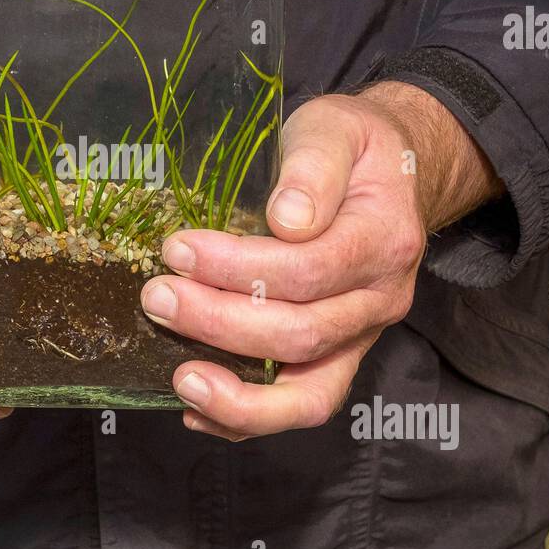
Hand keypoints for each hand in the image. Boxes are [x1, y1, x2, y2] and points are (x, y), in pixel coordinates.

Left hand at [140, 81, 501, 439]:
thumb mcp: (335, 130)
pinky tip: (196, 407)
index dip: (238, 268)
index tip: (178, 249)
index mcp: (385, 241)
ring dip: (237, 395)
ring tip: (179, 378)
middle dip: (220, 324)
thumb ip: (313, 168)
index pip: (309, 270)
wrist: (391, 174)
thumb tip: (288, 218)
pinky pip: (300, 405)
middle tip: (157, 297)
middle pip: (301, 335)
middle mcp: (380, 300)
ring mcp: (359, 336)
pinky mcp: (335, 356)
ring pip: (309, 395)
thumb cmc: (352, 149)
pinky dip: (246, 418)